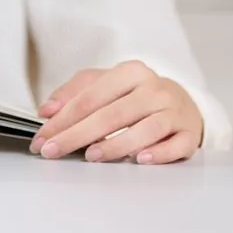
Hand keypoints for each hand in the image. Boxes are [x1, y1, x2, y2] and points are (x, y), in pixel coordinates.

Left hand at [30, 60, 203, 163]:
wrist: (183, 101)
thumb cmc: (136, 94)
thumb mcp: (104, 83)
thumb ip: (73, 93)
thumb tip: (46, 111)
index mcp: (129, 72)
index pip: (90, 97)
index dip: (63, 119)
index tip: (43, 136)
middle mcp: (153, 89)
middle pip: (111, 115)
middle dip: (77, 135)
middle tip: (54, 150)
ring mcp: (173, 111)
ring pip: (144, 129)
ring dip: (115, 145)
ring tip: (91, 156)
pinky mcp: (189, 133)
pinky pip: (175, 145)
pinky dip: (158, 153)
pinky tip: (140, 160)